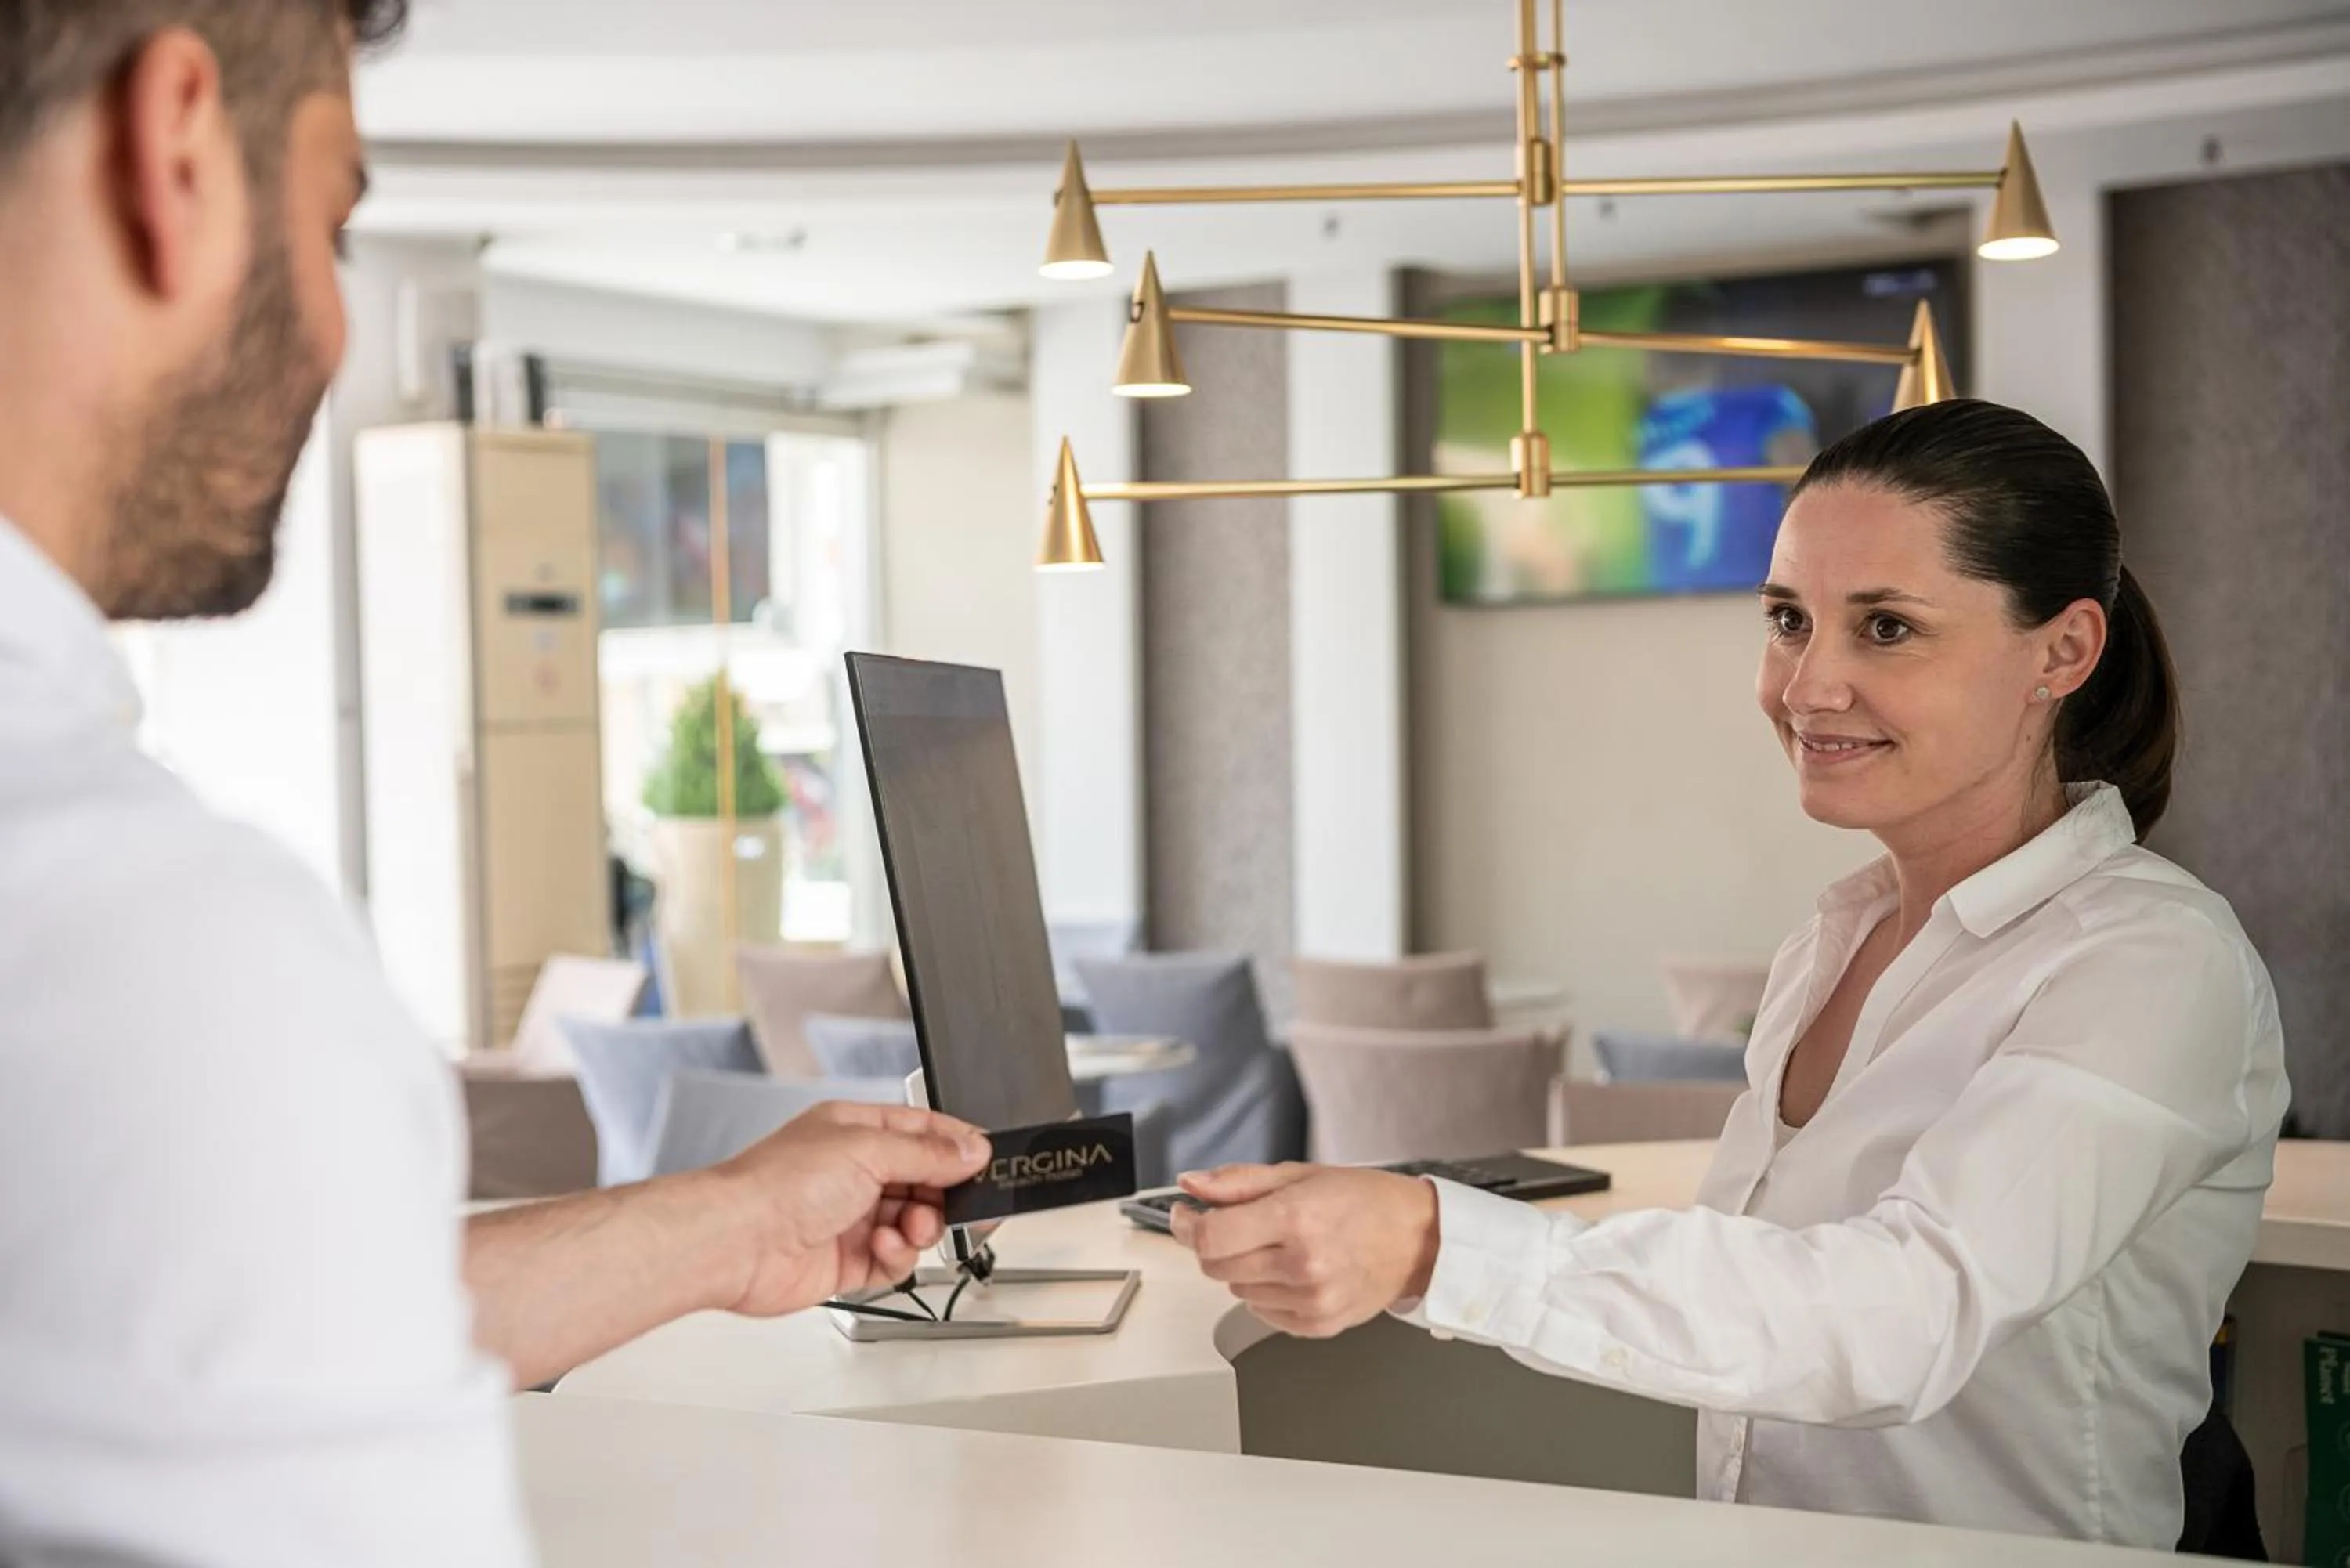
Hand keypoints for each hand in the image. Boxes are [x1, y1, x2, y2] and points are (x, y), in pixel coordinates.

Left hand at [707, 1102, 990, 1317]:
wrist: (735, 1242)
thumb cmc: (779, 1184)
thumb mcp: (868, 1150)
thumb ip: (927, 1153)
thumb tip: (971, 1151)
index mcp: (856, 1130)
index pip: (923, 1132)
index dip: (957, 1147)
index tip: (987, 1161)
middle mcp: (854, 1171)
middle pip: (924, 1181)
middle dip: (944, 1194)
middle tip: (962, 1203)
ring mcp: (850, 1217)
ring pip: (913, 1223)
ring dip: (920, 1227)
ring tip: (908, 1227)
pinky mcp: (847, 1259)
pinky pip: (894, 1259)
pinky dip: (897, 1255)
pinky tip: (883, 1246)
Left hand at [1170, 1163, 1440, 1338]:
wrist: (1419, 1240)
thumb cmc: (1367, 1202)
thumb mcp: (1300, 1174)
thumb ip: (1239, 1182)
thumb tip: (1193, 1183)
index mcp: (1296, 1219)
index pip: (1210, 1236)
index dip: (1188, 1225)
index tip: (1187, 1216)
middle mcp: (1302, 1264)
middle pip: (1216, 1266)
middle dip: (1218, 1243)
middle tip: (1245, 1225)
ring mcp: (1310, 1300)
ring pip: (1236, 1289)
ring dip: (1245, 1267)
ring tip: (1283, 1246)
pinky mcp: (1317, 1324)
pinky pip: (1261, 1312)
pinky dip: (1267, 1292)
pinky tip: (1294, 1271)